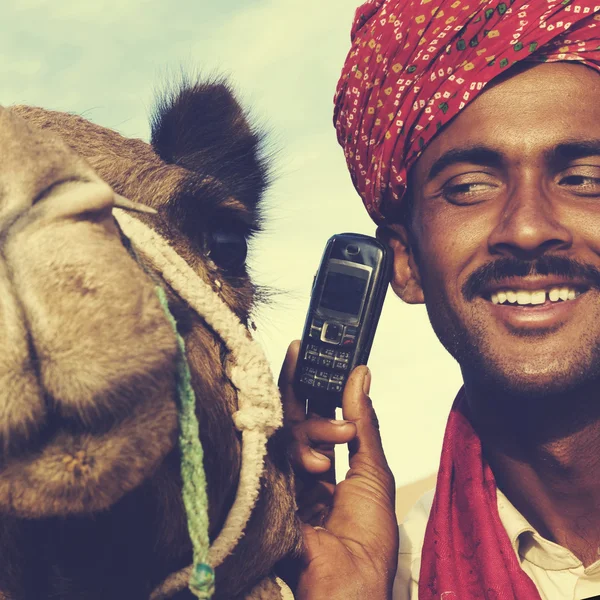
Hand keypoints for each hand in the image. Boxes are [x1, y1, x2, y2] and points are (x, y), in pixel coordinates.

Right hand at [279, 341, 398, 599]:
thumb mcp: (373, 470)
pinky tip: (313, 453)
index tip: (308, 350)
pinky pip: (268, 451)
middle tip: (305, 354)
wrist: (347, 582)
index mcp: (327, 468)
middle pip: (290, 415)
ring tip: (339, 440)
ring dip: (313, 429)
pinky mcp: (263, 486)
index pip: (314, 415)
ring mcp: (279, 476)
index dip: (313, 383)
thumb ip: (363, 422)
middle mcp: (299, 469)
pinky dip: (292, 445)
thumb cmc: (367, 537)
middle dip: (298, 383)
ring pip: (283, 430)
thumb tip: (360, 374)